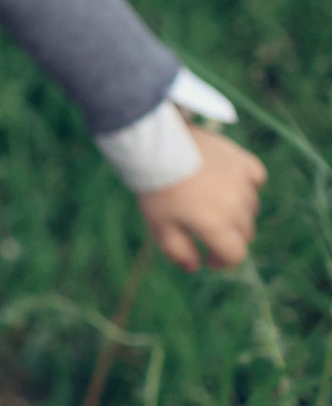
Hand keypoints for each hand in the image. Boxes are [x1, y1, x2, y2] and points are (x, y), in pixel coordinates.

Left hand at [138, 118, 265, 270]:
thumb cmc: (155, 187)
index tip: (208, 258)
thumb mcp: (159, 225)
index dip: (221, 261)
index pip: (235, 255)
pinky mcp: (243, 161)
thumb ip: (178, 252)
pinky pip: (256, 178)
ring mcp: (243, 183)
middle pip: (244, 233)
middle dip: (227, 236)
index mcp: (216, 226)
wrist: (155, 144)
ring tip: (210, 200)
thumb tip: (195, 267)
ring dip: (236, 210)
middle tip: (205, 227)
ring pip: (250, 208)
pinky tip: (230, 182)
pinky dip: (248, 183)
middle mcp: (236, 207)